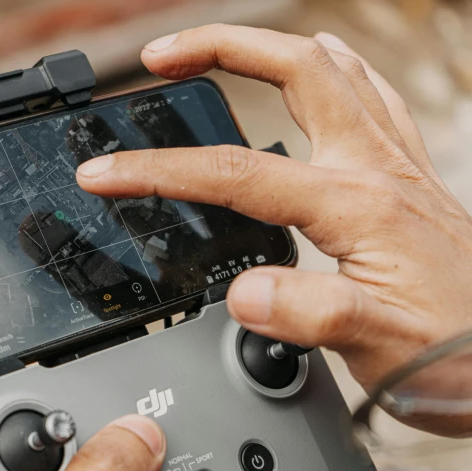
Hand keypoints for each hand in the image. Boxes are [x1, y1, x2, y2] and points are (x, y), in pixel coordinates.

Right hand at [76, 24, 471, 389]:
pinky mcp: (406, 177)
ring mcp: (395, 164)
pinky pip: (368, 96)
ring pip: (333, 69)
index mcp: (356, 206)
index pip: (235, 173)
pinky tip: (312, 78)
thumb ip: (312, 315)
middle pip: (294, 69)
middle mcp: (376, 168)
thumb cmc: (458, 354)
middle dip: (219, 47)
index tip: (105, 172)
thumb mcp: (380, 348)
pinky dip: (329, 73)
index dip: (159, 170)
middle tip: (161, 56)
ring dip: (269, 48)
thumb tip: (246, 292)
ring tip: (218, 49)